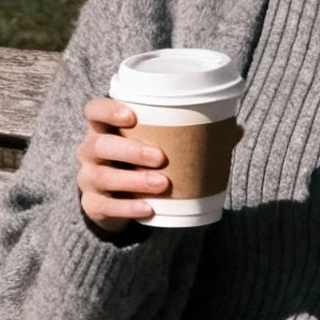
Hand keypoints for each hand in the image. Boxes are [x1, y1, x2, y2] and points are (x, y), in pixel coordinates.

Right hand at [78, 97, 168, 229]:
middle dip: (131, 150)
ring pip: (103, 177)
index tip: (132, 116)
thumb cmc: (138, 162)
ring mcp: (88, 179)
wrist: (116, 201)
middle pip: (100, 145)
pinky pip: (106, 206)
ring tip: (162, 184)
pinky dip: (129, 208)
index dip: (108, 111)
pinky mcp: (93, 205)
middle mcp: (90, 151)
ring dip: (134, 180)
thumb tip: (231, 129)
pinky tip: (149, 208)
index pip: (94, 111)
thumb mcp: (150, 144)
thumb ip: (178, 134)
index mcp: (102, 129)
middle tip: (160, 157)